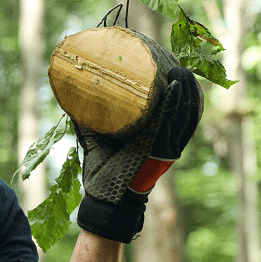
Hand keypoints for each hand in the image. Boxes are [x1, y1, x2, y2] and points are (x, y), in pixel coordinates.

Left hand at [76, 66, 203, 242]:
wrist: (103, 199)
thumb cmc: (104, 171)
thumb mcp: (101, 139)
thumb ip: (93, 119)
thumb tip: (72, 95)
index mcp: (160, 141)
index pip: (181, 112)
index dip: (185, 91)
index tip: (178, 68)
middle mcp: (167, 144)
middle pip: (186, 109)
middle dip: (187, 84)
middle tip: (178, 62)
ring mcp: (163, 147)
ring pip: (181, 113)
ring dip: (184, 89)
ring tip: (179, 67)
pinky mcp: (153, 149)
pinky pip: (167, 123)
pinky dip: (173, 104)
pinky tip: (175, 86)